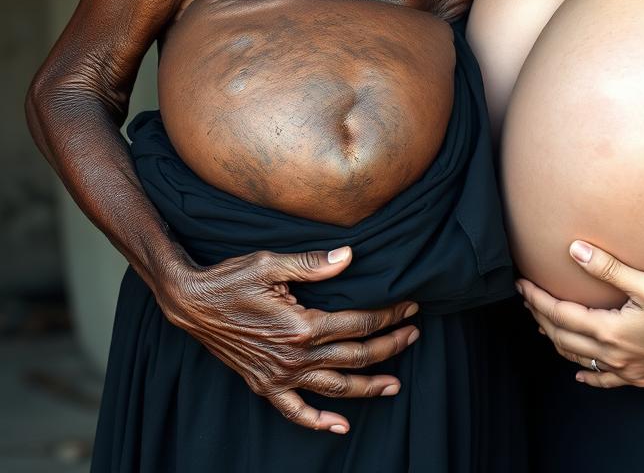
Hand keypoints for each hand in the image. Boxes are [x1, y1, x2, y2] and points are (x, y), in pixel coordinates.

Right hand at [158, 245, 419, 432]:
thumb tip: (350, 255)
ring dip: (368, 386)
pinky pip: (295, 411)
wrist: (191, 303)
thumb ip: (313, 264)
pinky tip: (339, 426)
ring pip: (334, 387)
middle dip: (389, 346)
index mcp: (301, 326)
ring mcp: (278, 376)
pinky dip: (318, 422)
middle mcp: (293, 357)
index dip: (388, 315)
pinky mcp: (263, 385)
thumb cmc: (231, 278)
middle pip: (354, 356)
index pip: (358, 323)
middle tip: (415, 335)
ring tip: (395, 383)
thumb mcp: (271, 262)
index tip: (410, 306)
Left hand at [518, 241, 643, 388]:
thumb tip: (574, 250)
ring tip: (544, 325)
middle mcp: (614, 355)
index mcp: (610, 331)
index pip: (561, 315)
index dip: (538, 300)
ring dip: (558, 341)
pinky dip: (589, 374)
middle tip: (528, 299)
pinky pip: (606, 380)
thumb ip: (609, 267)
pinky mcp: (641, 378)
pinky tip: (581, 373)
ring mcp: (627, 370)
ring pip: (580, 359)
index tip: (522, 285)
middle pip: (564, 338)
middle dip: (541, 317)